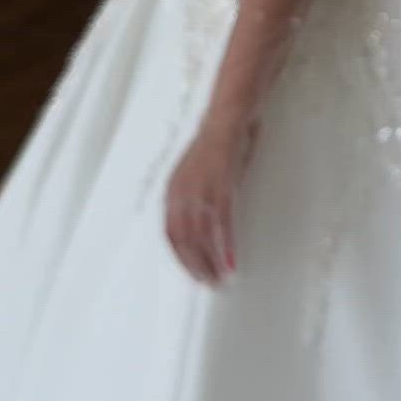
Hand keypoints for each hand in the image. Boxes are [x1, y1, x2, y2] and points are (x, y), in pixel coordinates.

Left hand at [164, 112, 256, 286]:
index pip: (170, 233)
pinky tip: (230, 263)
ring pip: (199, 235)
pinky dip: (224, 246)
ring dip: (209, 262)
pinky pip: (220, 223)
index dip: (181, 258)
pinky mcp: (221, 185)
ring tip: (220, 280)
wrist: (230, 116)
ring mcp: (200, 189)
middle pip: (182, 239)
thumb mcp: (201, 174)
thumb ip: (198, 197)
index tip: (195, 274)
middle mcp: (181, 192)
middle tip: (209, 284)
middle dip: (194, 265)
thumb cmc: (220, 145)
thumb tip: (204, 226)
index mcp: (172, 191)